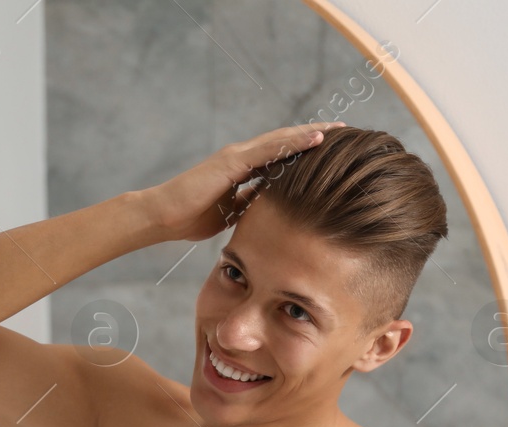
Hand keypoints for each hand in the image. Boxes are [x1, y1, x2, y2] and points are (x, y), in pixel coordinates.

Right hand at [139, 121, 346, 242]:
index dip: (304, 150)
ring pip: (282, 140)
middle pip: (285, 141)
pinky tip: (316, 139)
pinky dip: (295, 142)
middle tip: (345, 131)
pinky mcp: (232, 161)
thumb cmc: (189, 217)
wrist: (162, 217)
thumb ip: (249, 202)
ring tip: (339, 129)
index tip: (331, 150)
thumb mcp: (230, 212)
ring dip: (311, 134)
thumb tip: (270, 204)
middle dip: (314, 136)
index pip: (280, 156)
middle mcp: (241, 156)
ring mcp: (237, 155)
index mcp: (241, 168)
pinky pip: (270, 149)